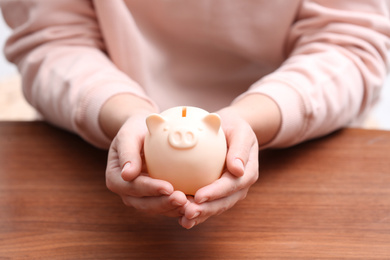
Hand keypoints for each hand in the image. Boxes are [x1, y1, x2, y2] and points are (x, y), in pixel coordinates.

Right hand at [105, 113, 187, 216]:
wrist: (142, 133)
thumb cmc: (135, 130)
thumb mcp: (128, 135)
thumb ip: (127, 152)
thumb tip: (126, 174)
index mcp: (116, 179)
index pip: (134, 187)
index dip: (151, 189)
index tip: (168, 187)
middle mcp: (126, 193)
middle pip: (144, 203)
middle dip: (164, 204)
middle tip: (183, 200)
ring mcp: (140, 197)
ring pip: (157, 208)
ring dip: (173, 209)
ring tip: (191, 206)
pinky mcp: (154, 198)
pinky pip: (166, 206)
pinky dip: (179, 207)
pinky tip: (194, 204)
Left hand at [179, 107, 258, 228]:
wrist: (231, 129)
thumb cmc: (234, 127)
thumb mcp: (241, 131)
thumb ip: (240, 149)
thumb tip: (238, 169)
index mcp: (247, 172)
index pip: (232, 185)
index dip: (216, 192)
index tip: (199, 196)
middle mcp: (239, 186)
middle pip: (224, 202)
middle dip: (206, 210)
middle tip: (188, 213)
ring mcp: (228, 192)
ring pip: (215, 208)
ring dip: (200, 215)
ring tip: (184, 219)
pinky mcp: (217, 193)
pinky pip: (206, 204)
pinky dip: (196, 213)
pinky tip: (180, 218)